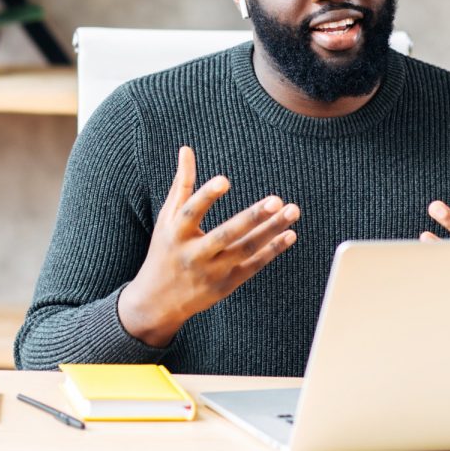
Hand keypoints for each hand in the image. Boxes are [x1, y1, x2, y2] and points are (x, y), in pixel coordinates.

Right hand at [118, 146, 298, 347]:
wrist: (158, 301)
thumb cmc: (165, 250)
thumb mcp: (167, 218)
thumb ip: (182, 184)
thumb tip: (186, 149)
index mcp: (176, 233)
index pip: (191, 212)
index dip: (206, 196)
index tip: (225, 180)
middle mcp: (193, 254)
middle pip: (225, 235)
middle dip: (252, 218)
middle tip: (277, 199)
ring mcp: (212, 271)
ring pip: (245, 250)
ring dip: (271, 231)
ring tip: (292, 210)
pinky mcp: (227, 284)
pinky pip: (253, 265)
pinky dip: (272, 250)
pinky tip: (290, 234)